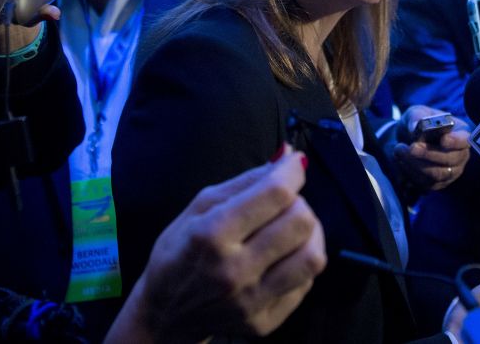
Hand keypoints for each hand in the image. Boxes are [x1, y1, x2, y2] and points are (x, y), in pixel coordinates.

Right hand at [107, 147, 326, 342]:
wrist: (165, 314)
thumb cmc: (179, 251)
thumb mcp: (199, 206)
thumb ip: (246, 181)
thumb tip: (288, 156)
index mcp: (212, 235)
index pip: (275, 194)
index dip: (292, 172)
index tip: (294, 165)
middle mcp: (235, 271)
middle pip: (301, 222)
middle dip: (299, 202)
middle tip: (283, 204)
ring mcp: (252, 301)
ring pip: (314, 257)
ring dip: (309, 234)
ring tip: (292, 229)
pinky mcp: (265, 323)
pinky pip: (306, 284)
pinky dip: (300, 263)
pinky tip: (283, 257)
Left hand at [392, 106, 469, 191]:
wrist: (408, 140)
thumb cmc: (419, 123)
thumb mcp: (417, 112)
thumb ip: (417, 116)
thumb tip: (414, 127)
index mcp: (460, 133)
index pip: (465, 140)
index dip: (456, 142)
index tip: (443, 140)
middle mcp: (460, 154)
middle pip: (451, 160)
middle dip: (428, 154)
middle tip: (411, 147)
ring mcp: (451, 171)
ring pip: (437, 174)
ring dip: (416, 164)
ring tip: (399, 151)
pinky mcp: (438, 184)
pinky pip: (427, 183)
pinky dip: (411, 173)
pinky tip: (401, 161)